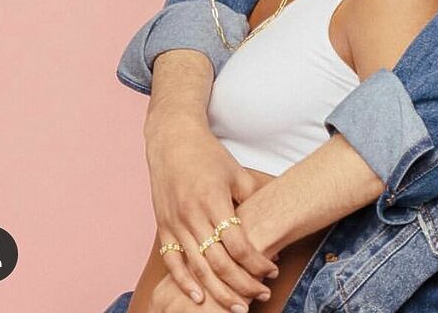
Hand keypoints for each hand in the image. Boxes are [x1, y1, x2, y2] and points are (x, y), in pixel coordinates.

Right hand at [145, 114, 278, 309]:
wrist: (173, 141)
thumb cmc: (209, 155)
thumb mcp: (237, 172)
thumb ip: (253, 198)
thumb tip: (274, 224)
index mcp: (214, 200)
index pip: (238, 243)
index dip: (256, 261)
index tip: (272, 270)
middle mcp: (192, 215)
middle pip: (219, 262)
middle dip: (242, 284)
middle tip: (261, 296)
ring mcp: (175, 224)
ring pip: (198, 268)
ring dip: (218, 291)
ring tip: (237, 307)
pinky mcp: (163, 228)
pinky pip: (173, 263)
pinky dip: (185, 284)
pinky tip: (200, 298)